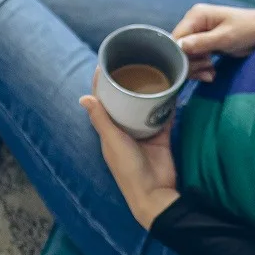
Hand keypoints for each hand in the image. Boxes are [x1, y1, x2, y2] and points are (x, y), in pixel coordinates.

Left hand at [81, 74, 179, 228]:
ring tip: (153, 70)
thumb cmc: (128, 169)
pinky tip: (171, 88)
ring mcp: (144, 133)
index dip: (103, 85)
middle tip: (135, 62)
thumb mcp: (113, 142)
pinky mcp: (161, 137)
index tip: (107, 64)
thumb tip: (83, 97)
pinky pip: (164, 116)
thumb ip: (101, 120)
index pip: (103, 103)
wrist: (155, 192)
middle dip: (128, 85)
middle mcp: (125, 130)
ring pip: (144, 108)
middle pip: (125, 102)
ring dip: (148, 93)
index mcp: (109, 131)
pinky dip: (166, 105)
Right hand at [170, 3, 254, 81]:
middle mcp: (194, 22)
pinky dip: (202, 68)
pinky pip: (196, 58)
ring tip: (211, 73)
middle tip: (207, 70)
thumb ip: (201, 43)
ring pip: (187, 56)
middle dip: (191, 64)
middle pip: (179, 49)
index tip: (193, 67)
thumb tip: (178, 47)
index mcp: (196, 16)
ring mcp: (199, 33)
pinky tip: (211, 73)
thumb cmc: (248, 29)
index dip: (180, 56)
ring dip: (197, 68)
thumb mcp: (225, 38)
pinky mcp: (205, 43)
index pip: (176, 38)